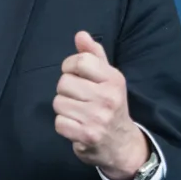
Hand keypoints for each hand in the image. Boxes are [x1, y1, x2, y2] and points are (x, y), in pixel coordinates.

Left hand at [53, 31, 148, 179]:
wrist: (122, 144)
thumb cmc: (110, 105)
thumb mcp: (107, 78)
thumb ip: (93, 55)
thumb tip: (81, 34)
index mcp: (114, 79)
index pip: (80, 61)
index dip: (70, 67)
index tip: (76, 75)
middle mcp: (108, 97)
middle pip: (64, 82)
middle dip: (66, 90)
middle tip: (80, 99)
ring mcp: (98, 118)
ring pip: (58, 102)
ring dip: (64, 108)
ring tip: (79, 113)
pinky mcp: (87, 135)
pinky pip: (59, 122)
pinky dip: (64, 125)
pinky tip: (76, 126)